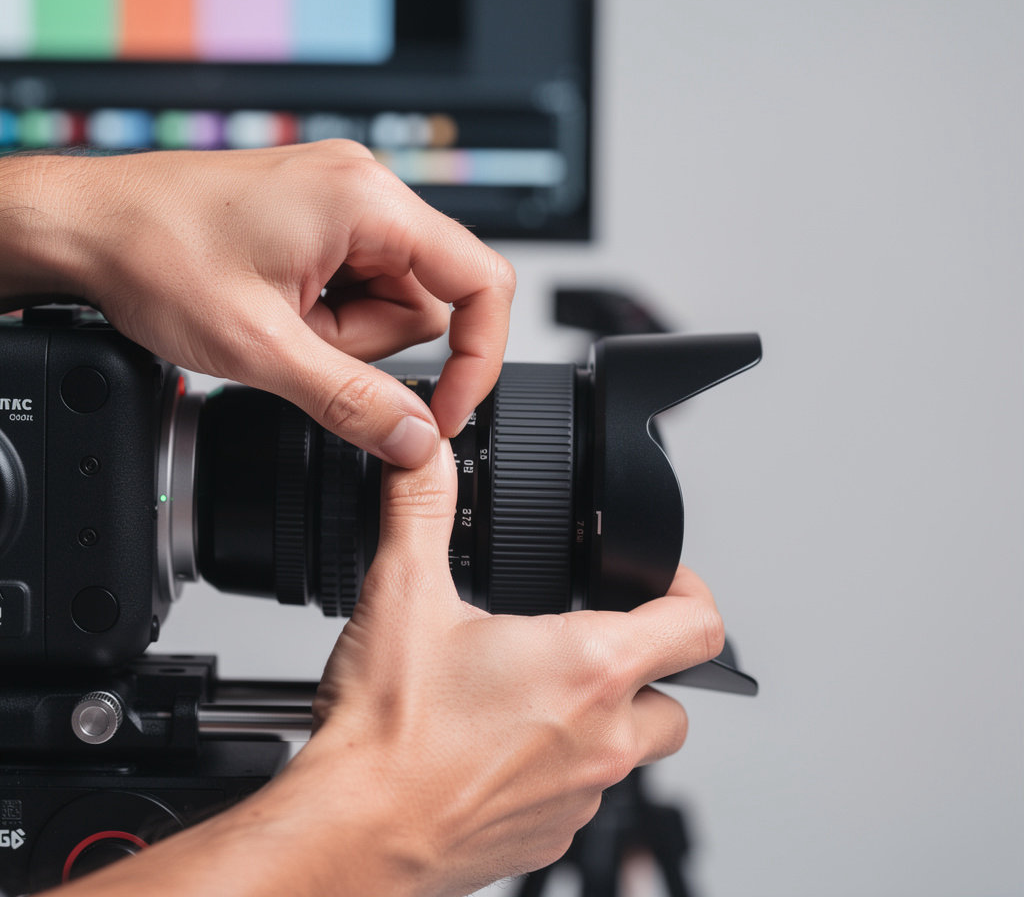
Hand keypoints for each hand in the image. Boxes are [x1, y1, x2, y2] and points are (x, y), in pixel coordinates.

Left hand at [0, 143, 514, 465]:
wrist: (84, 227)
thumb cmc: (152, 253)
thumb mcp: (261, 348)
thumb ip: (351, 400)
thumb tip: (416, 436)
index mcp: (367, 202)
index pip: (482, 281)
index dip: (477, 357)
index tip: (441, 410)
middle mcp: (365, 192)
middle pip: (428, 302)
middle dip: (368, 345)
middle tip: (299, 343)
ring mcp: (343, 204)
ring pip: (391, 303)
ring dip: (341, 334)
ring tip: (276, 321)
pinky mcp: (322, 222)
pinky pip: (357, 289)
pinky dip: (325, 317)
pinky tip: (275, 309)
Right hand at [298, 443, 724, 895]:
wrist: (351, 833)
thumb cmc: (387, 733)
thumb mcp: (404, 590)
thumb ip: (422, 506)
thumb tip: (425, 454)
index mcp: (588, 668)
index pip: (700, 626)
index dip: (691, 590)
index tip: (662, 580)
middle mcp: (602, 739)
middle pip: (676, 697)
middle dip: (649, 665)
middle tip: (596, 637)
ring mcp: (579, 797)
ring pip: (630, 750)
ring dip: (603, 718)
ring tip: (536, 689)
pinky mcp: (546, 839)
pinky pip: (581, 795)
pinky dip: (560, 766)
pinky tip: (499, 744)